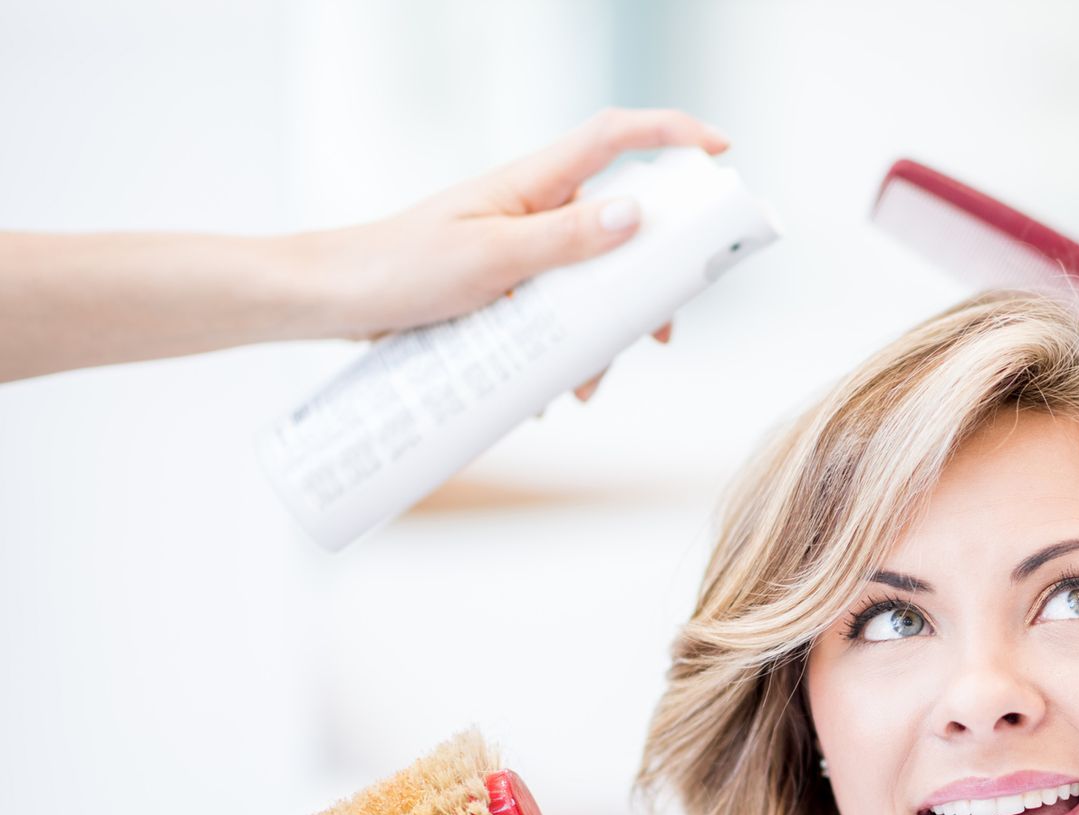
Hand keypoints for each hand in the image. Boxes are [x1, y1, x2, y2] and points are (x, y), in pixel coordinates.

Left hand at [305, 107, 728, 398]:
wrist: (330, 301)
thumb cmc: (397, 269)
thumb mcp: (490, 260)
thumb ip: (565, 239)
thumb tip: (637, 214)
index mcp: (532, 184)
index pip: (615, 139)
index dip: (672, 135)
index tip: (722, 150)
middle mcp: (532, 210)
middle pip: (619, 231)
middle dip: (645, 287)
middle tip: (659, 337)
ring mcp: (519, 249)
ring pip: (588, 286)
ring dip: (597, 336)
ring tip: (581, 388)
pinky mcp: (502, 288)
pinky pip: (553, 314)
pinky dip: (561, 350)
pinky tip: (546, 390)